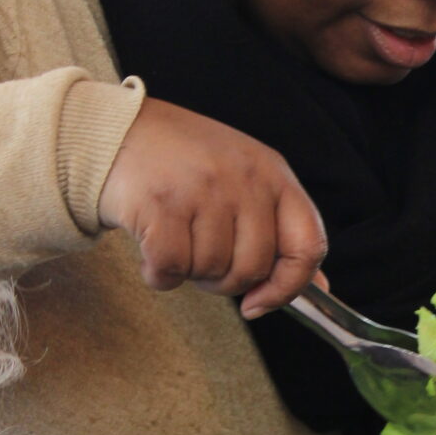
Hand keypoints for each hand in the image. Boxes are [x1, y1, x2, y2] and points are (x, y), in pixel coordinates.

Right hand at [99, 98, 327, 314]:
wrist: (117, 132)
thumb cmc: (183, 163)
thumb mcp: (244, 183)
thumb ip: (281, 232)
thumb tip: (318, 289)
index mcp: (273, 174)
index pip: (308, 245)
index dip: (289, 286)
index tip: (260, 302)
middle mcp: (244, 179)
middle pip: (253, 269)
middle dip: (223, 281)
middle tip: (199, 258)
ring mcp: (203, 189)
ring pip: (210, 271)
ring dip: (187, 272)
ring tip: (173, 239)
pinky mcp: (161, 203)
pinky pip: (171, 269)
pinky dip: (158, 274)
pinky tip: (150, 251)